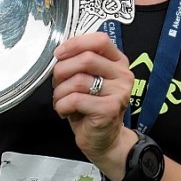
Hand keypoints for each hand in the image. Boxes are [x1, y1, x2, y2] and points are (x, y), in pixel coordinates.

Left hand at [52, 32, 133, 160]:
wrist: (104, 139)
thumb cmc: (91, 107)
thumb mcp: (88, 80)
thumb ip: (80, 63)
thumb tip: (61, 52)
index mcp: (118, 62)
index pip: (100, 40)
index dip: (76, 43)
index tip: (60, 53)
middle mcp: (123, 74)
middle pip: (86, 59)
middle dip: (62, 70)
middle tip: (57, 83)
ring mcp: (119, 92)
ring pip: (78, 80)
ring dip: (60, 92)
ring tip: (61, 100)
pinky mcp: (109, 109)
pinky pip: (75, 99)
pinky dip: (62, 105)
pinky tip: (65, 111)